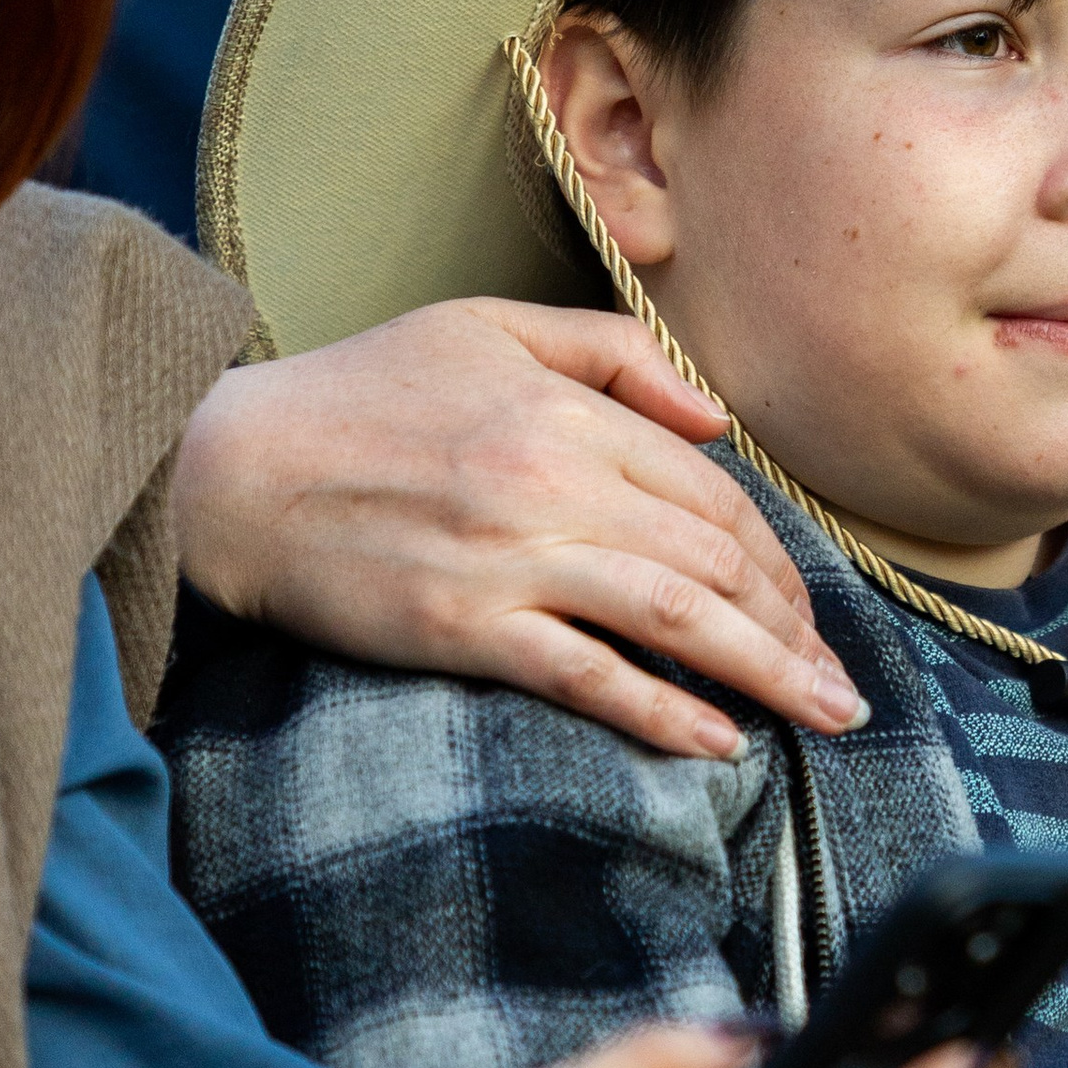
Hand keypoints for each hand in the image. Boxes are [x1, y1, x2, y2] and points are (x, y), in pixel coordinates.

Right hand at [173, 298, 866, 759]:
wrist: (226, 465)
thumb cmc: (360, 392)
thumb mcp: (491, 325)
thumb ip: (616, 354)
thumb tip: (718, 420)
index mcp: (569, 410)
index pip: (713, 494)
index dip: (778, 558)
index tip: (810, 610)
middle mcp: (554, 481)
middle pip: (713, 560)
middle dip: (795, 628)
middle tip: (841, 684)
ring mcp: (509, 558)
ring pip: (674, 618)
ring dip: (766, 673)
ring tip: (824, 716)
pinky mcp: (460, 629)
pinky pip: (588, 675)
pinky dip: (663, 711)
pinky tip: (721, 741)